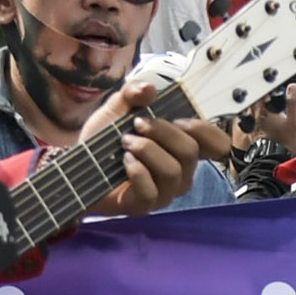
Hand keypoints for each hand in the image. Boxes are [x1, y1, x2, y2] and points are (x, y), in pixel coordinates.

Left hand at [80, 73, 235, 215]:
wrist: (78, 166)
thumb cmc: (104, 141)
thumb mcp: (117, 108)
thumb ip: (132, 93)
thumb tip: (148, 88)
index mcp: (182, 148)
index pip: (217, 145)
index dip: (208, 131)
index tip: (181, 120)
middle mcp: (180, 172)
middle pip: (190, 152)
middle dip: (164, 132)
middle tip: (138, 123)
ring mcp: (164, 192)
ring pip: (173, 171)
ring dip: (148, 150)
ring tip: (126, 142)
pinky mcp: (145, 206)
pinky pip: (151, 191)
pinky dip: (137, 171)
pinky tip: (124, 160)